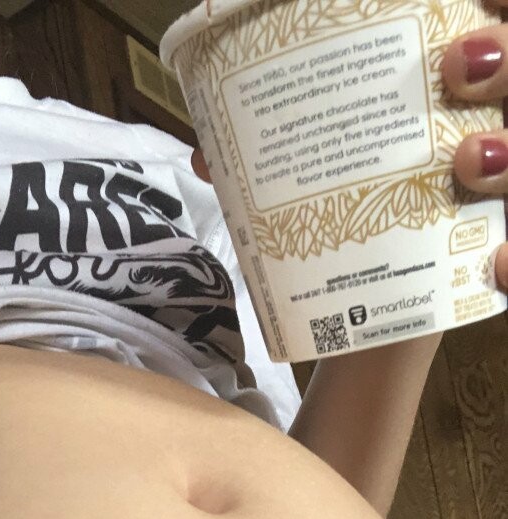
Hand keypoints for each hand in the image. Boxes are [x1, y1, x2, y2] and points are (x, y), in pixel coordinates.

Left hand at [191, 12, 507, 292]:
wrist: (368, 323)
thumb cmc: (344, 231)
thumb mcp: (318, 182)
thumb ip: (277, 160)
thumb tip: (206, 154)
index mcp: (445, 103)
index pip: (490, 31)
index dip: (495, 11)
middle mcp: (486, 138)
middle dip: (504, 58)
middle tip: (456, 66)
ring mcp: (495, 199)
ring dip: (505, 153)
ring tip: (468, 160)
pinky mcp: (495, 259)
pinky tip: (497, 262)